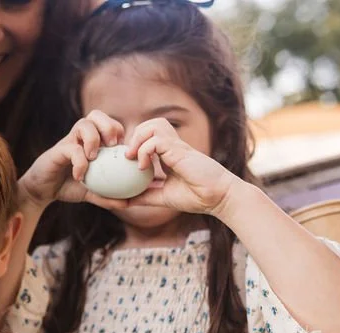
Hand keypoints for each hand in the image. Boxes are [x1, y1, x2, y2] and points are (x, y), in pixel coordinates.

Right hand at [19, 110, 131, 211]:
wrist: (42, 190)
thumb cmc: (68, 186)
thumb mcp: (91, 192)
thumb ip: (108, 196)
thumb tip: (129, 204)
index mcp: (91, 140)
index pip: (109, 124)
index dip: (119, 131)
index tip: (121, 152)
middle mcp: (80, 137)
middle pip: (96, 115)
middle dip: (109, 126)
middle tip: (113, 146)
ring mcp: (68, 141)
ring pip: (84, 124)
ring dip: (94, 138)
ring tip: (95, 157)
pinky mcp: (58, 150)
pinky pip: (72, 149)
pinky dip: (80, 162)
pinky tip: (80, 176)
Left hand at [123, 117, 239, 215]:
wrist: (217, 198)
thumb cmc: (195, 197)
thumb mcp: (162, 197)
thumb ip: (143, 195)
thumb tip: (122, 201)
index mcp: (169, 154)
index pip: (149, 136)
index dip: (134, 144)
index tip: (125, 162)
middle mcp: (172, 147)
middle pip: (150, 124)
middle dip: (133, 136)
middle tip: (127, 157)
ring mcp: (177, 147)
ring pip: (153, 124)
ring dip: (138, 138)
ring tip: (133, 157)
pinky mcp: (180, 150)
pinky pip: (156, 140)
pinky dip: (144, 150)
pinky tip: (142, 166)